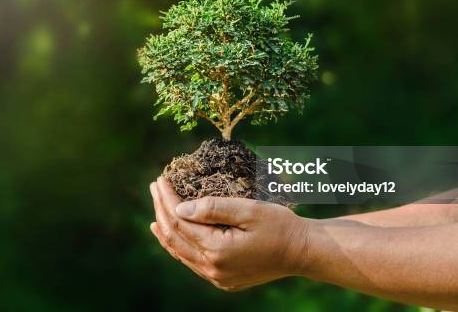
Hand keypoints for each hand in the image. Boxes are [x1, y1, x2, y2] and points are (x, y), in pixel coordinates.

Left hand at [149, 176, 309, 290]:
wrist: (303, 252)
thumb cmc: (280, 226)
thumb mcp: (249, 210)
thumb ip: (213, 208)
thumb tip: (179, 208)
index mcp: (218, 250)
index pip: (180, 221)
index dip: (167, 199)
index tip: (160, 179)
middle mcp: (213, 269)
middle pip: (175, 237)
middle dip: (162, 210)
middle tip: (155, 186)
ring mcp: (218, 277)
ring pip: (180, 252)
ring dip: (166, 229)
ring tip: (156, 211)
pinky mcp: (223, 279)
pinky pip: (192, 261)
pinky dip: (179, 245)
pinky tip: (173, 235)